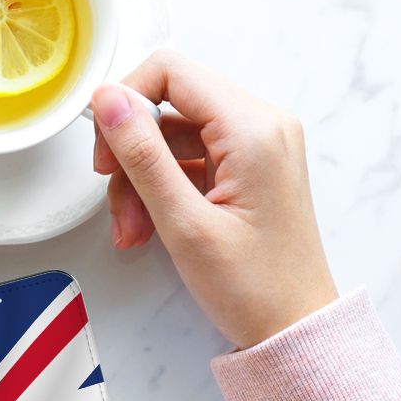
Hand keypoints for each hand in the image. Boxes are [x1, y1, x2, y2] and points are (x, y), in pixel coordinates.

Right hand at [91, 50, 336, 348]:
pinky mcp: (250, 168)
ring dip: (142, 179)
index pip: (171, 71)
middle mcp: (262, 125)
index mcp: (253, 129)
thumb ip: (142, 155)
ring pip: (174, 135)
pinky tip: (150, 228)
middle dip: (132, 152)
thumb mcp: (184, 223)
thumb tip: (107, 99)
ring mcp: (258, 146)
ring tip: (132, 231)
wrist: (295, 330)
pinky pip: (191, 159)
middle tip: (115, 201)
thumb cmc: (254, 288)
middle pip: (170, 104)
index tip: (105, 149)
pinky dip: (163, 189)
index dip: (126, 101)